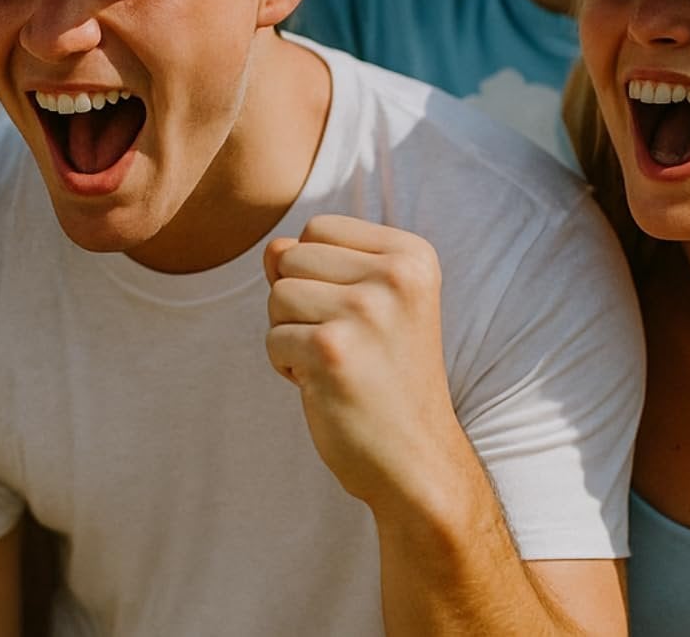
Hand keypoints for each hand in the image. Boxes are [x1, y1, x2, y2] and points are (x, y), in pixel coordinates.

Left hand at [264, 215, 462, 510]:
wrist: (417, 460)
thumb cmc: (386, 378)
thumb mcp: (368, 304)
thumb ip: (318, 263)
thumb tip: (272, 248)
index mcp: (412, 256)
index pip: (320, 229)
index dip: (319, 274)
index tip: (360, 317)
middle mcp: (395, 276)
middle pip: (292, 257)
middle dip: (300, 303)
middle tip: (348, 346)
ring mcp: (365, 312)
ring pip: (277, 296)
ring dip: (292, 335)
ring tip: (338, 364)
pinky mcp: (333, 351)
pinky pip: (273, 339)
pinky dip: (289, 367)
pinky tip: (329, 388)